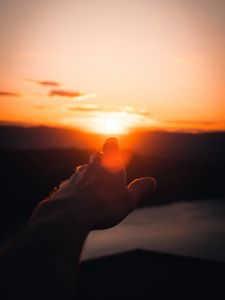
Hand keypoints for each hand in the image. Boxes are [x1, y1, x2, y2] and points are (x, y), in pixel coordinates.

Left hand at [30, 138, 156, 231]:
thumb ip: (140, 189)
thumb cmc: (105, 205)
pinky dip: (74, 186)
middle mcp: (92, 167)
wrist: (72, 213)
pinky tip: (75, 194)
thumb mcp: (129, 199)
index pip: (111, 148)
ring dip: (86, 172)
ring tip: (89, 178)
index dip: (112, 145)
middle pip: (95, 157)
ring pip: (82, 170)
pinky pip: (70, 183)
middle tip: (101, 159)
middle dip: (99, 159)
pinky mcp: (64, 187)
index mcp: (110, 166)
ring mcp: (76, 176)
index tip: (112, 141)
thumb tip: (153, 182)